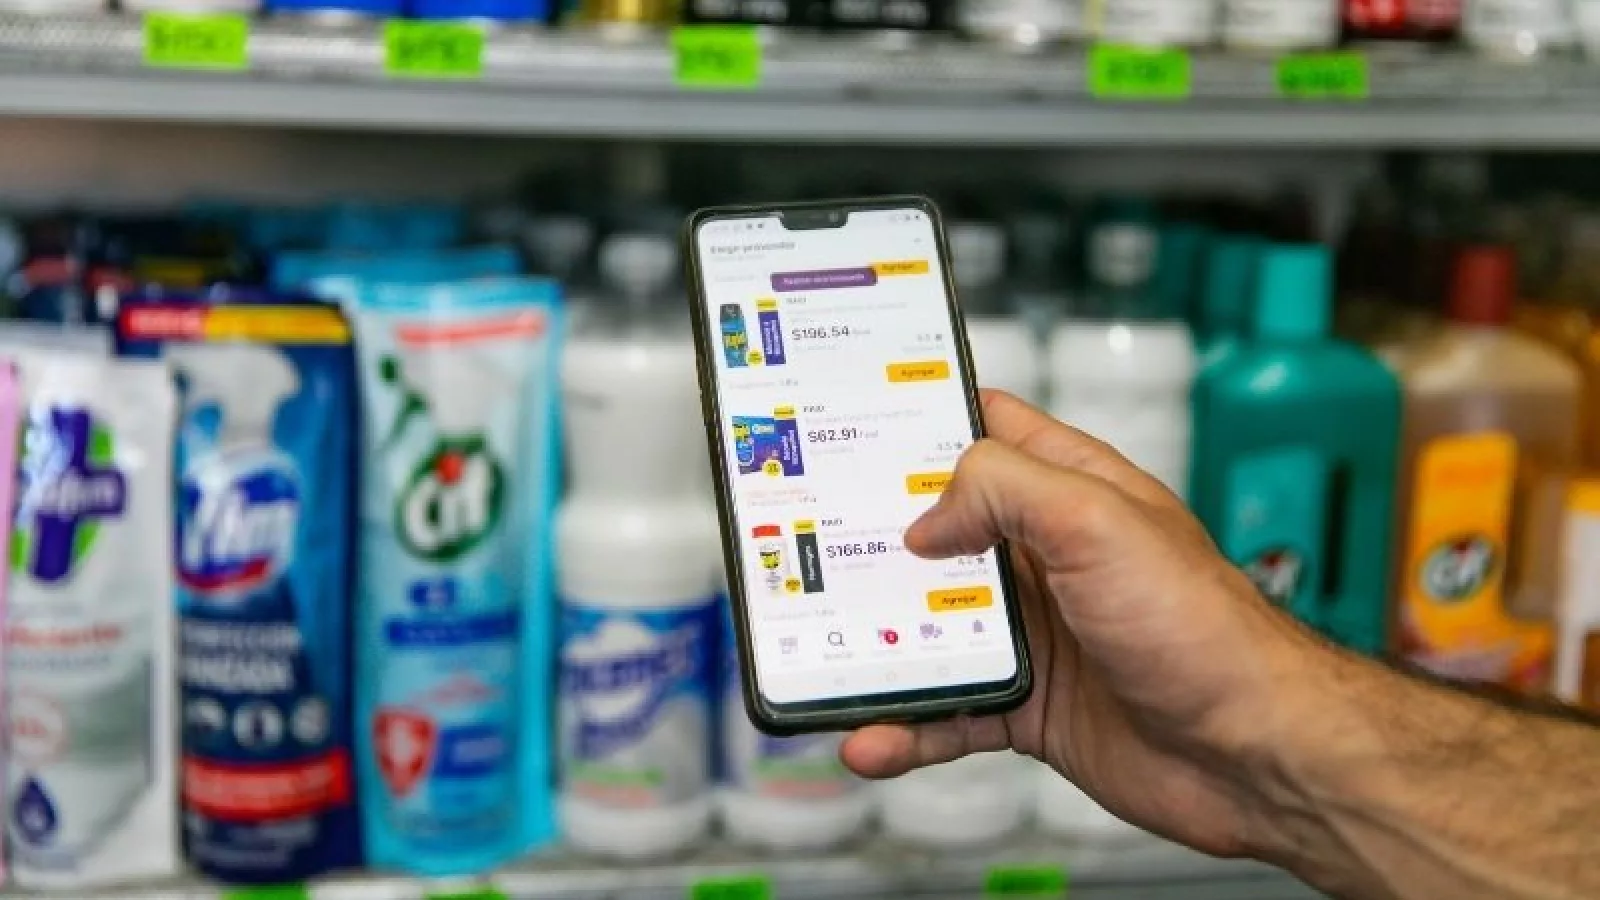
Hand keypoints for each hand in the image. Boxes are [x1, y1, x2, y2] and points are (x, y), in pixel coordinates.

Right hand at [841, 389, 1341, 857]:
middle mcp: (1047, 556)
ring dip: (878, 645)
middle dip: (875, 541)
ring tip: (824, 656)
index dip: (923, 420)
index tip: (854, 419)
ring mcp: (1037, 634)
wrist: (1256, 754)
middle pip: (937, 534)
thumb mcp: (1097, 522)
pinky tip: (874, 740)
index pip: (987, 431)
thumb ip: (1003, 492)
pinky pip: (949, 712)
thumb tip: (926, 520)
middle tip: (806, 543)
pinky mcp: (1031, 707)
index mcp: (1069, 490)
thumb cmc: (1204, 627)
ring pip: (931, 629)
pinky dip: (908, 726)